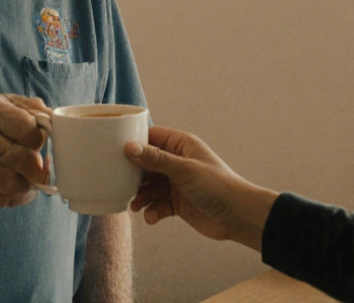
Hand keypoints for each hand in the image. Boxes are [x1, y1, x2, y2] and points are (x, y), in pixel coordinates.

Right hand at [0, 94, 51, 207]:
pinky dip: (14, 196)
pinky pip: (1, 200)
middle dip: (38, 167)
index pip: (29, 130)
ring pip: (13, 185)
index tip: (38, 141)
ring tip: (25, 175)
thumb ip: (32, 109)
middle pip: (23, 161)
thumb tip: (58, 123)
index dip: (40, 139)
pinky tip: (13, 184)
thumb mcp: (3, 102)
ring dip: (26, 184)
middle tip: (41, 166)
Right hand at [125, 126, 277, 250]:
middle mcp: (177, 162)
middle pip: (147, 164)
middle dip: (134, 175)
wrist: (238, 216)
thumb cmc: (217, 186)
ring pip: (150, 186)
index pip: (152, 137)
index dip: (134, 143)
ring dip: (141, 196)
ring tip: (135, 205)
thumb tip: (129, 147)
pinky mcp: (178, 203)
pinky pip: (158, 204)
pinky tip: (151, 217)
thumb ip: (156, 159)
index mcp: (181, 145)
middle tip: (120, 182)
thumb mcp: (184, 170)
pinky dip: (152, 211)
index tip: (115, 151)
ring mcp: (177, 183)